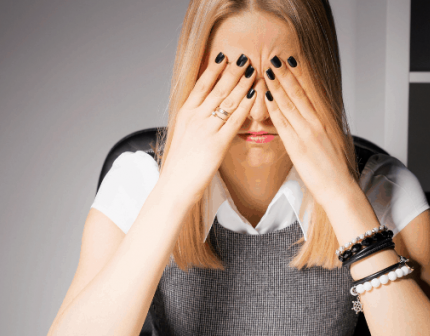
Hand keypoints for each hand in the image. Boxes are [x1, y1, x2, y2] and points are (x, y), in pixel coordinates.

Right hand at [161, 51, 260, 203]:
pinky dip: (246, 105)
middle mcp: (195, 117)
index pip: (200, 85)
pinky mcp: (218, 144)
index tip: (223, 56)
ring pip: (227, 100)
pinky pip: (235, 120)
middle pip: (217, 88)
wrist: (175, 186)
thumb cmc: (180, 165)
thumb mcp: (183, 135)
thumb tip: (204, 111)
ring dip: (241, 83)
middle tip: (244, 56)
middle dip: (232, 71)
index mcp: (185, 114)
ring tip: (252, 70)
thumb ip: (193, 121)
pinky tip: (255, 94)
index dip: (213, 69)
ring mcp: (206, 129)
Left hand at [262, 55, 355, 205]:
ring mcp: (306, 134)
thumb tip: (311, 116)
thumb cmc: (333, 168)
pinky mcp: (297, 147)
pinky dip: (274, 108)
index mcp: (324, 120)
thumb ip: (319, 126)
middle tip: (274, 57)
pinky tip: (266, 97)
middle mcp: (316, 123)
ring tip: (268, 70)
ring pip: (289, 104)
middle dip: (285, 74)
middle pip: (298, 93)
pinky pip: (282, 123)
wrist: (339, 188)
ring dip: (277, 86)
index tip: (290, 61)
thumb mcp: (330, 141)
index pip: (309, 93)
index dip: (298, 76)